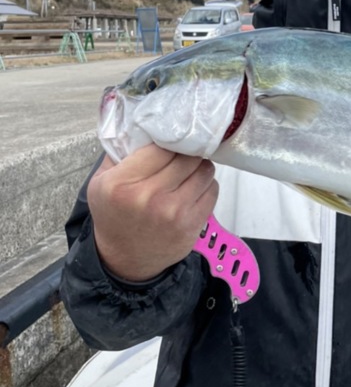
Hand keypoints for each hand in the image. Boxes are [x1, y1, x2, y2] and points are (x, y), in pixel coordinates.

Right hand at [88, 145, 217, 281]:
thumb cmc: (113, 215)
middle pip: (187, 156)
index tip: (169, 142)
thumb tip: (146, 126)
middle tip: (181, 155)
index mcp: (122, 183)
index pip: (161, 146)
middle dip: (186, 153)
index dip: (168, 141)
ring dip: (198, 168)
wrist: (124, 260)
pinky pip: (212, 190)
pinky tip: (192, 189)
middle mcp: (149, 197)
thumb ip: (120, 152)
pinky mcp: (192, 225)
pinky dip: (205, 186)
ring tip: (187, 172)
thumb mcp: (101, 182)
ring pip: (204, 170)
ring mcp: (174, 212)